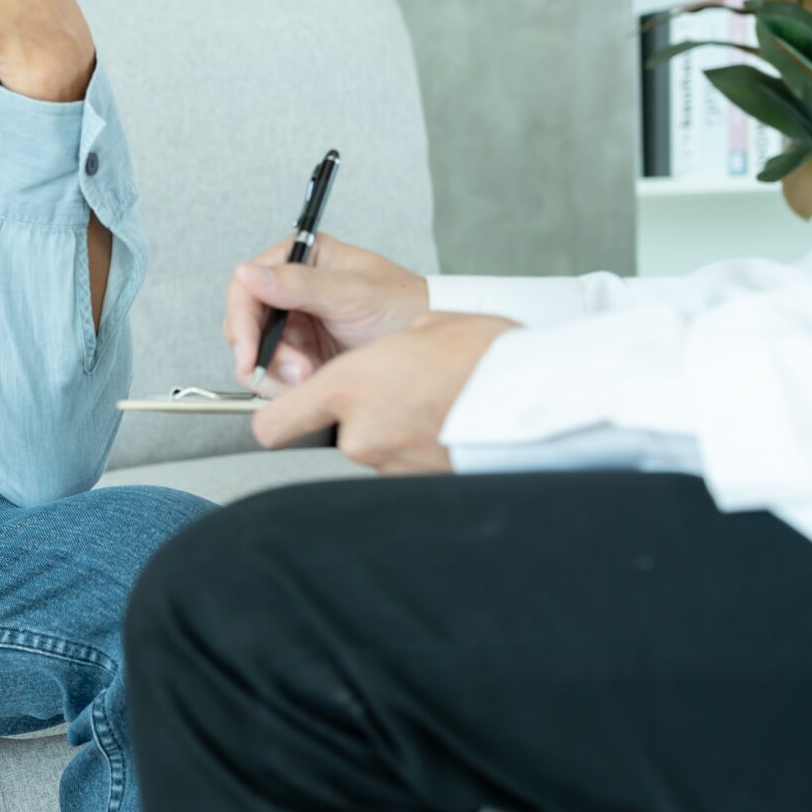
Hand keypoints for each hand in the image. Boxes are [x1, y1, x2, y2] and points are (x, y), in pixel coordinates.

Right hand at [226, 235, 430, 394]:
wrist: (430, 352)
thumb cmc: (404, 308)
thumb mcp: (352, 294)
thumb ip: (298, 284)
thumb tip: (249, 273)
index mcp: (302, 260)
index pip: (247, 287)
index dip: (241, 320)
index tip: (248, 351)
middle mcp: (292, 292)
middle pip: (245, 325)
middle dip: (264, 353)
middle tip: (293, 371)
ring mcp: (295, 327)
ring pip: (255, 355)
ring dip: (275, 373)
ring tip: (310, 376)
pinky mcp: (300, 357)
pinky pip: (272, 376)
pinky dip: (284, 387)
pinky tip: (310, 383)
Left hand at [251, 312, 520, 473]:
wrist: (540, 395)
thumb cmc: (486, 355)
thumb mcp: (420, 328)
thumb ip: (374, 350)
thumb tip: (365, 354)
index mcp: (348, 386)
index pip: (272, 423)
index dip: (275, 417)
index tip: (282, 408)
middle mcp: (359, 432)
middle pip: (332, 430)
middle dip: (357, 413)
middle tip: (399, 389)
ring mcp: (388, 463)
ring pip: (372, 444)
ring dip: (393, 427)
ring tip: (433, 400)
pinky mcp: (416, 483)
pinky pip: (402, 459)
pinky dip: (417, 444)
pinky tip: (446, 421)